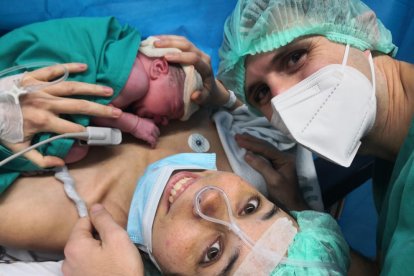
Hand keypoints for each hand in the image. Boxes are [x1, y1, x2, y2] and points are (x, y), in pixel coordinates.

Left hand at [4, 63, 122, 167]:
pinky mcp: (33, 77)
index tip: (101, 134)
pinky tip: (84, 66)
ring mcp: (40, 88)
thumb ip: (40, 159)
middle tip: (117, 112)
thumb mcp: (18, 149)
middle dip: (100, 110)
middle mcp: (46, 103)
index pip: (72, 129)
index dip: (88, 133)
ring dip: (91, 89)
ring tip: (109, 90)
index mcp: (43, 121)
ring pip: (71, 87)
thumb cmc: (3, 129)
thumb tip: (61, 163)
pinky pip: (53, 70)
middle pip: (79, 107)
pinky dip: (68, 67)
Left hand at [62, 204, 143, 275]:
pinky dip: (96, 263)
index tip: (113, 230)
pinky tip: (108, 268)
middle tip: (116, 245)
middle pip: (83, 237)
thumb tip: (95, 207)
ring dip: (98, 251)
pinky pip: (86, 265)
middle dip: (99, 237)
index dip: (100, 221)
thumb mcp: (117, 238)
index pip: (84, 220)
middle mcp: (67, 260)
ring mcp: (71, 274)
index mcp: (74, 246)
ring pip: (85, 252)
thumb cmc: (122, 270)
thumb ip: (104, 220)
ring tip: (113, 258)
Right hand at [131, 117, 159, 147]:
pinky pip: (153, 142)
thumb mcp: (145, 120)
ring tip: (151, 143)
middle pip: (157, 134)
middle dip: (155, 137)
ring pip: (156, 138)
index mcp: (152, 123)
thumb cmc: (136, 122)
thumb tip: (147, 127)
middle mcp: (153, 127)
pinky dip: (153, 144)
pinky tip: (152, 146)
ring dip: (154, 141)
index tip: (153, 135)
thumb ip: (148, 123)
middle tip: (152, 140)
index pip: (157, 129)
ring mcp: (151, 132)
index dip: (155, 133)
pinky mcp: (148, 136)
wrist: (133, 123)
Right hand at [154, 35, 239, 108]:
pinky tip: (159, 39)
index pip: (193, 58)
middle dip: (171, 44)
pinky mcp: (193, 49)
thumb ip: (201, 97)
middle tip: (155, 45)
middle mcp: (203, 57)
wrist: (213, 87)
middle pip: (187, 46)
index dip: (180, 56)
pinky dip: (170, 39)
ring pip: (184, 41)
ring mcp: (198, 51)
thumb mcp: (205, 98)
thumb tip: (194, 95)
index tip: (166, 57)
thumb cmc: (207, 93)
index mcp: (206, 68)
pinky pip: (181, 41)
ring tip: (154, 40)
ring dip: (168, 39)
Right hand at [235, 133, 308, 209]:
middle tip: (237, 136)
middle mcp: (283, 156)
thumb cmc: (285, 194)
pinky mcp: (277, 164)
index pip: (266, 149)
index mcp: (284, 159)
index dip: (252, 144)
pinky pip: (265, 153)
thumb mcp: (273, 181)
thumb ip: (261, 166)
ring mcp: (280, 160)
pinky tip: (250, 146)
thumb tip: (247, 154)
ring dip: (253, 142)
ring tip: (241, 137)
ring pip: (265, 148)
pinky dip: (256, 148)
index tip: (239, 140)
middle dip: (251, 140)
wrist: (293, 205)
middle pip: (265, 145)